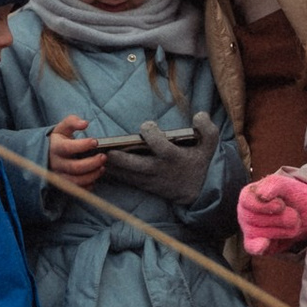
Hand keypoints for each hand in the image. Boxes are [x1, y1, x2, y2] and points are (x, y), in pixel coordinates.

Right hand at [47, 117, 106, 186]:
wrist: (46, 153)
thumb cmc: (58, 139)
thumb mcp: (62, 127)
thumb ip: (73, 122)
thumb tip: (85, 123)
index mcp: (55, 147)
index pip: (68, 148)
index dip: (83, 145)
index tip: (95, 142)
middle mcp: (56, 163)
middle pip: (74, 167)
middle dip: (92, 163)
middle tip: (103, 157)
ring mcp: (59, 175)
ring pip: (76, 181)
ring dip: (92, 175)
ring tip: (102, 168)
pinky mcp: (63, 184)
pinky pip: (77, 189)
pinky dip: (87, 186)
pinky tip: (94, 178)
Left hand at [100, 114, 221, 204]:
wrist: (199, 191)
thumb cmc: (200, 162)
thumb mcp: (210, 144)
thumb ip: (207, 128)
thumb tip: (199, 115)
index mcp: (173, 157)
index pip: (159, 146)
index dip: (152, 134)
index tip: (147, 126)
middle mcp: (159, 170)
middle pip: (136, 165)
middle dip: (121, 158)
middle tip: (107, 150)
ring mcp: (150, 180)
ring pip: (127, 174)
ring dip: (112, 166)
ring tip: (96, 155)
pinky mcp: (144, 186)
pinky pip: (126, 180)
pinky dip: (113, 173)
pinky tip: (100, 164)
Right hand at [237, 170, 306, 256]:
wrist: (305, 211)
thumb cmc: (291, 195)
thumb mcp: (286, 184)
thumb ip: (273, 185)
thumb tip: (261, 194)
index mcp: (248, 195)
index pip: (247, 201)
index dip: (265, 205)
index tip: (281, 205)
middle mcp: (245, 212)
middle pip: (254, 219)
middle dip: (279, 218)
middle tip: (295, 215)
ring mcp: (249, 229)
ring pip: (259, 233)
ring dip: (281, 230)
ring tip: (294, 224)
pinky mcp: (256, 244)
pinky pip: (251, 247)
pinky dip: (257, 246)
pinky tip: (265, 244)